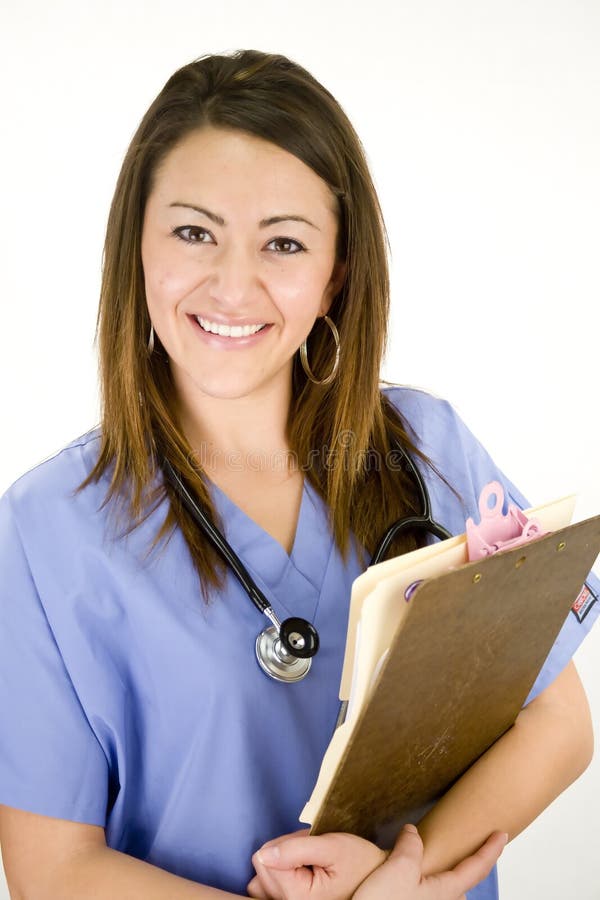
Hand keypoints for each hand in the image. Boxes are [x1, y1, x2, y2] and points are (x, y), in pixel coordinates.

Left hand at [247, 828, 386, 899]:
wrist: (376, 878)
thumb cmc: (358, 861)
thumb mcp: (331, 846)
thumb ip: (295, 849)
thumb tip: (263, 854)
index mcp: (298, 896)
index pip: (264, 859)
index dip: (286, 844)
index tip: (310, 847)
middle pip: (261, 867)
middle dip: (284, 851)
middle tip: (313, 853)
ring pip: (262, 877)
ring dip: (281, 864)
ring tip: (308, 863)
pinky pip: (267, 888)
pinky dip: (280, 876)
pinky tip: (299, 874)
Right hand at [352, 824, 507, 899]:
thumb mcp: (398, 867)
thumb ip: (410, 846)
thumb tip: (413, 832)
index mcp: (445, 891)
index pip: (477, 867)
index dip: (491, 850)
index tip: (502, 835)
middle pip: (462, 884)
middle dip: (466, 867)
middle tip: (468, 848)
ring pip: (444, 893)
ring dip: (445, 879)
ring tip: (437, 865)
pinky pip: (428, 896)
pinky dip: (429, 885)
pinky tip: (411, 881)